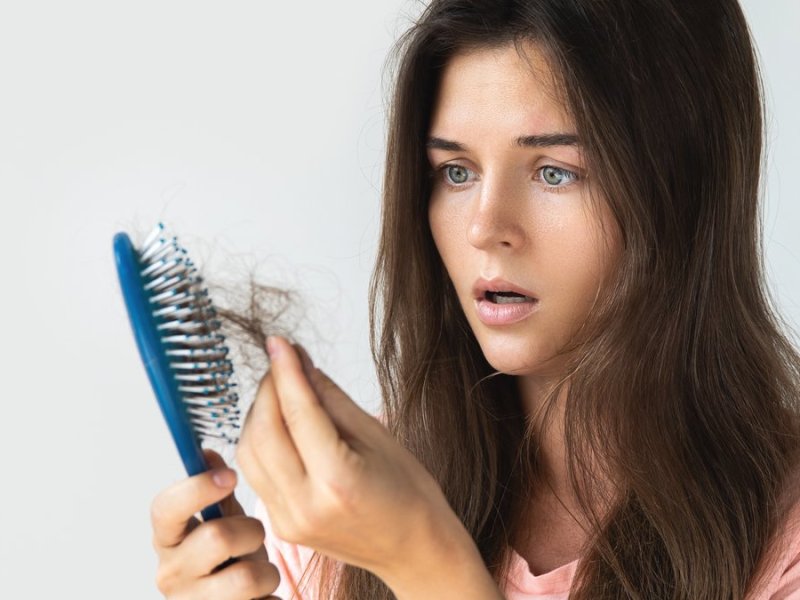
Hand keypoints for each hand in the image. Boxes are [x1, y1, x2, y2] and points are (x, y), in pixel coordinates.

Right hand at [150, 449, 281, 598]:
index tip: (230, 476)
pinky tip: (261, 598)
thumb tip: (207, 453)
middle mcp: (170, 574)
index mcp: (167, 540)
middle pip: (217, 537)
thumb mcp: (222, 520)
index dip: (197, 488)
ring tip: (260, 573)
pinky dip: (271, 598)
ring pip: (247, 578)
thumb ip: (215, 489)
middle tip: (254, 537)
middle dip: (251, 532)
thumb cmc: (226, 560)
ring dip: (266, 571)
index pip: (166, 508)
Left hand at [235, 336, 475, 591]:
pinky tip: (278, 424)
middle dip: (268, 389)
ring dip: (258, 413)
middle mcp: (305, 505)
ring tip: (282, 392)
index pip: (298, 413)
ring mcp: (288, 520)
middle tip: (283, 363)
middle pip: (263, 432)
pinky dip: (259, 440)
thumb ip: (330, 398)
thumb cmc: (408, 493)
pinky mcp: (280, 525)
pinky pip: (254, 472)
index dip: (285, 371)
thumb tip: (299, 362)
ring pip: (249, 452)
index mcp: (337, 482)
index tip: (279, 342)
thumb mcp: (377, 435)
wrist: (413, 548)